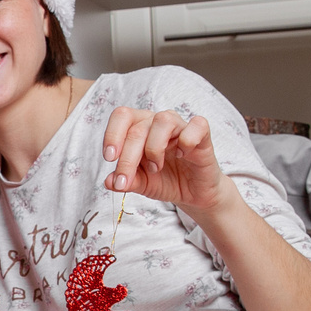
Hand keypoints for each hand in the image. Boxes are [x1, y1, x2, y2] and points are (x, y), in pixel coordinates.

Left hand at [102, 106, 228, 216]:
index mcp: (139, 127)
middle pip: (138, 127)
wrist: (193, 193)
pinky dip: (187, 141)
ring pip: (163, 120)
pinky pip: (197, 125)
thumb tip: (108, 182)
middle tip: (125, 180)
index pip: (122, 116)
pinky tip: (182, 155)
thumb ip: (126, 181)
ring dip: (155, 148)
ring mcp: (181, 126)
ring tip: (156, 167)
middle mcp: (158, 122)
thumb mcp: (141, 184)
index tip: (109, 159)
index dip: (112, 135)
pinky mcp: (202, 134)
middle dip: (127, 158)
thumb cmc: (165, 181)